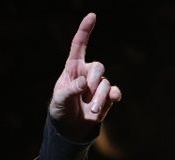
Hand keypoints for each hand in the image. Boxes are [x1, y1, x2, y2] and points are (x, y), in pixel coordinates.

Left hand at [49, 12, 122, 140]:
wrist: (69, 127)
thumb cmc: (61, 109)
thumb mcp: (60, 99)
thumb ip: (70, 90)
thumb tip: (83, 83)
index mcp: (73, 68)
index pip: (79, 46)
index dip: (85, 30)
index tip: (92, 16)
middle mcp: (87, 73)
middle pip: (98, 67)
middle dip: (94, 81)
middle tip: (86, 95)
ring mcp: (98, 85)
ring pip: (106, 83)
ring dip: (99, 97)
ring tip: (91, 110)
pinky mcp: (106, 98)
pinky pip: (114, 92)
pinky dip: (115, 95)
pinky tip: (114, 98)